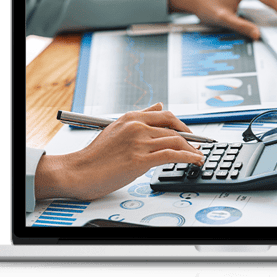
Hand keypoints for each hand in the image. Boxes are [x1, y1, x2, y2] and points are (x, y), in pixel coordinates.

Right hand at [34, 103, 204, 200]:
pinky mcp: (140, 159)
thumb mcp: (116, 128)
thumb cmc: (95, 155)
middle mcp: (136, 127)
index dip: (182, 125)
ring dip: (192, 150)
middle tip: (198, 147)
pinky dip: (188, 157)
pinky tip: (194, 161)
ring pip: (175, 141)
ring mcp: (139, 142)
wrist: (78, 171)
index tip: (190, 134)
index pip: (165, 115)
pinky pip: (171, 155)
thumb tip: (158, 105)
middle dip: (190, 139)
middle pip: (174, 129)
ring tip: (199, 157)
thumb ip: (140, 116)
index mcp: (131, 118)